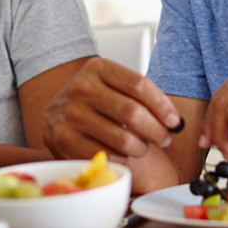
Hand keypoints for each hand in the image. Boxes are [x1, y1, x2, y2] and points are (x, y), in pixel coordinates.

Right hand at [42, 57, 181, 162]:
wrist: (53, 115)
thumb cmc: (92, 100)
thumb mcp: (111, 83)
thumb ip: (140, 94)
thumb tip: (173, 120)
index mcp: (97, 68)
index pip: (139, 85)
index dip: (162, 105)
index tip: (174, 120)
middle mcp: (81, 89)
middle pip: (133, 113)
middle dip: (158, 130)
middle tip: (165, 138)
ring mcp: (72, 116)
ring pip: (124, 139)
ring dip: (142, 148)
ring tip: (143, 146)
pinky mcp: (66, 141)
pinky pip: (109, 156)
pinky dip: (123, 159)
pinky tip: (123, 154)